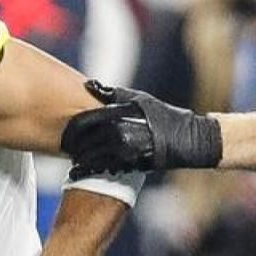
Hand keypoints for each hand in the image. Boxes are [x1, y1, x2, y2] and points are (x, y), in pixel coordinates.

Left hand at [62, 80, 222, 177]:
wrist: (186, 139)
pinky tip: (92, 170)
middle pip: (85, 144)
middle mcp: (118, 134)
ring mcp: (124, 152)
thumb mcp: (139, 99)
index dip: (73, 128)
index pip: (84, 123)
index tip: (69, 130)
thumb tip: (89, 84)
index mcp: (117, 115)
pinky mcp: (131, 166)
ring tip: (77, 164)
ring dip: (83, 162)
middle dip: (76, 148)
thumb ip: (113, 94)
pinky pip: (107, 170)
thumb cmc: (162, 115)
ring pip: (93, 160)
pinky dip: (97, 170)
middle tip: (69, 149)